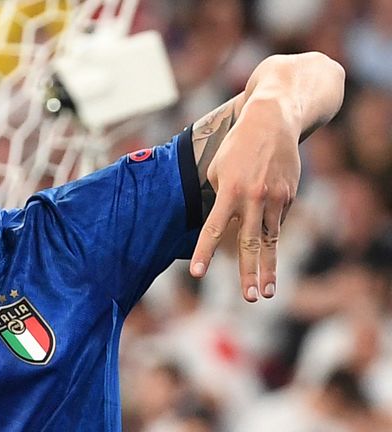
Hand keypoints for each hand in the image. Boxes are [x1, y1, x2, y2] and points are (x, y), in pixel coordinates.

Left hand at [190, 98, 300, 301]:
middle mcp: (253, 198)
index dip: (204, 252)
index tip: (197, 273)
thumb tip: (223, 224)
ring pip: (270, 241)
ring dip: (268, 269)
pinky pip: (276, 223)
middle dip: (249, 273)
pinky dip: (270, 238)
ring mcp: (274, 199)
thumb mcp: (218, 167)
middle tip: (249, 298)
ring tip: (266, 293)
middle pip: (249, 243)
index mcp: (229, 191)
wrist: (274, 121)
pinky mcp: (289, 198)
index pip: (213, 229)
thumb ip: (219, 198)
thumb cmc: (237, 146)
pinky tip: (268, 254)